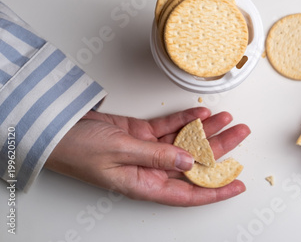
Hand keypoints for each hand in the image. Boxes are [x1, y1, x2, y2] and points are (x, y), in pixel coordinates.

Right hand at [45, 107, 249, 205]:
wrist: (55, 129)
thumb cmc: (77, 149)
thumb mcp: (120, 154)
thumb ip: (156, 157)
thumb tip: (189, 163)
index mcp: (144, 184)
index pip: (188, 193)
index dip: (215, 190)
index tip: (238, 184)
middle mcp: (149, 169)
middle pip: (193, 162)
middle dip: (220, 148)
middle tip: (240, 133)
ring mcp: (146, 150)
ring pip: (185, 141)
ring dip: (206, 130)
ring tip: (227, 117)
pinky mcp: (140, 133)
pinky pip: (169, 127)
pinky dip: (186, 119)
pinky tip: (202, 113)